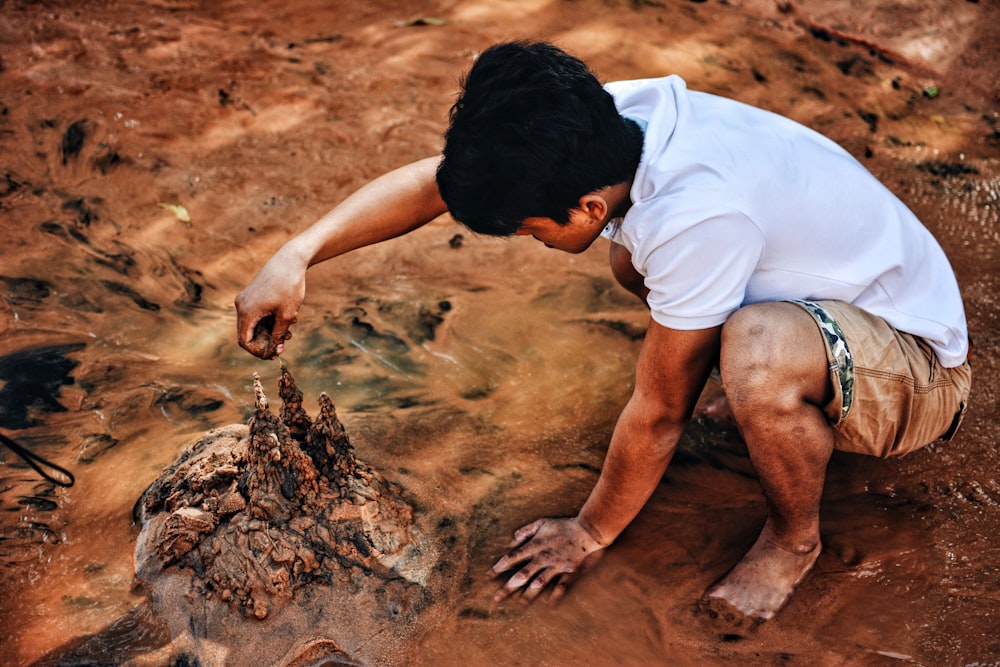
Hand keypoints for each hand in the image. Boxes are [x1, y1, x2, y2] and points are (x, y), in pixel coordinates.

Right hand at [235, 249, 306, 358]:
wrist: (290, 260)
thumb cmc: (289, 286)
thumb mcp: (287, 315)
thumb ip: (280, 334)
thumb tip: (276, 350)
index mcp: (246, 311)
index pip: (244, 341)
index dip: (257, 351)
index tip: (273, 354)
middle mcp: (241, 305)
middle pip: (247, 333)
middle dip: (265, 341)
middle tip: (284, 343)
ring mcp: (245, 298)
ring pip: (253, 323)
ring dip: (269, 330)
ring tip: (289, 330)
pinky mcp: (251, 294)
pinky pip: (256, 313)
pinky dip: (268, 320)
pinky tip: (286, 317)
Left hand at [489, 517, 605, 603]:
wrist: (586, 530)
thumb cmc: (562, 526)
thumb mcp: (542, 522)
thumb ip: (527, 530)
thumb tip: (513, 538)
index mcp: (535, 545)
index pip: (513, 557)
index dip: (500, 567)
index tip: (489, 576)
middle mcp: (543, 557)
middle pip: (522, 574)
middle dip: (508, 587)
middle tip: (497, 598)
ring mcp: (556, 565)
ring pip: (539, 583)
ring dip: (528, 595)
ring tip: (518, 605)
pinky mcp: (568, 571)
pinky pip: (561, 586)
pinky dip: (555, 595)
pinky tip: (548, 604)